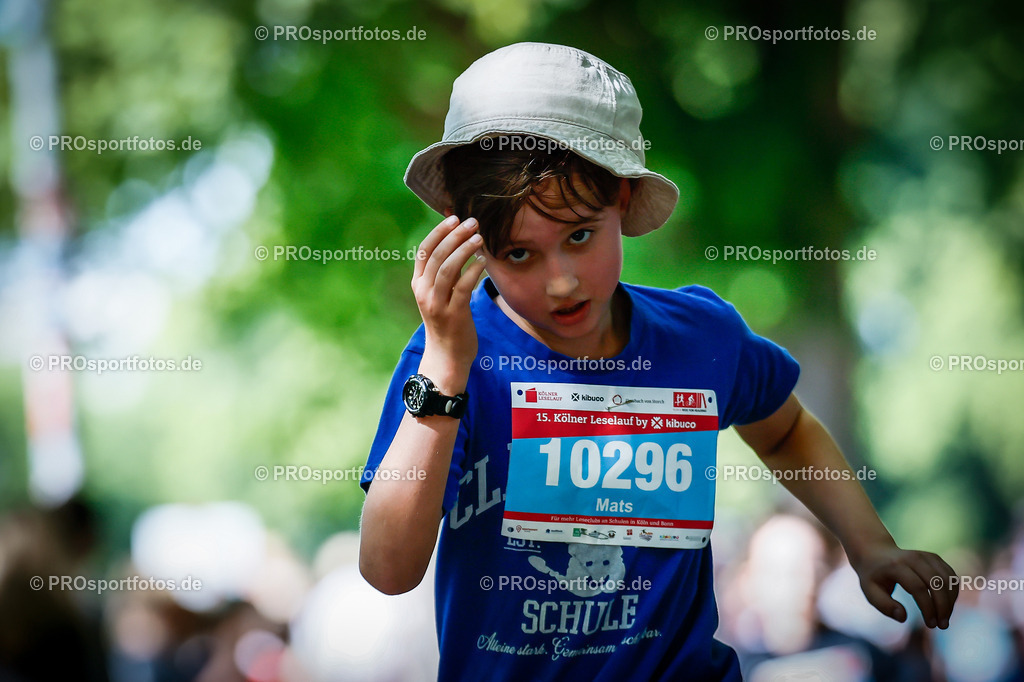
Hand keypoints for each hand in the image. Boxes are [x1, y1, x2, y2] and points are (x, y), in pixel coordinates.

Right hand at [411, 215, 486, 391]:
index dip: (439, 232)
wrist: (446, 357)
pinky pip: (463, 287)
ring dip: (465, 249)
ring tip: (479, 237)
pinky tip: (484, 261)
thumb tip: (460, 243)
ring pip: (448, 268)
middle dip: (455, 235)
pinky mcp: (453, 315)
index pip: (424, 251)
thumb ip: (446, 273)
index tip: (454, 217)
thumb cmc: (447, 323)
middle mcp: (424, 292)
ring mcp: (436, 304)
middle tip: (472, 222)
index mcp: (418, 284)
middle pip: (436, 255)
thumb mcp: (441, 295)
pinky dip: (474, 270)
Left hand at [852, 543, 957, 628]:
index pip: (918, 587)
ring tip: (944, 619)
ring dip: (950, 601)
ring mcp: (925, 555)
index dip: (927, 608)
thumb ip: (884, 606)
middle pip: (936, 583)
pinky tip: (946, 606)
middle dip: (943, 606)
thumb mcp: (870, 591)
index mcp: (896, 565)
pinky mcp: (934, 558)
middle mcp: (913, 558)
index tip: (930, 625)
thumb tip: (903, 617)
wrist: (875, 551)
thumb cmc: (873, 576)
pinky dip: (952, 593)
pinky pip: (950, 576)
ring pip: (947, 579)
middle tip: (942, 626)